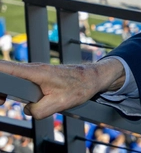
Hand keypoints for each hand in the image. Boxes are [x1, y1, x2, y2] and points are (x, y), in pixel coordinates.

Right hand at [0, 57, 124, 118]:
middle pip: (6, 74)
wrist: (92, 78)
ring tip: (5, 101)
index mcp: (36, 72)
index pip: (7, 68)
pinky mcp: (38, 76)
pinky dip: (15, 90)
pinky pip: (20, 82)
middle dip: (1, 88)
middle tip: (2, 102)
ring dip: (7, 90)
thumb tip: (27, 110)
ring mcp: (35, 71)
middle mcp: (34, 69)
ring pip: (12, 79)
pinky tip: (17, 99)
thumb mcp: (58, 104)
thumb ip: (38, 111)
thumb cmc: (79, 87)